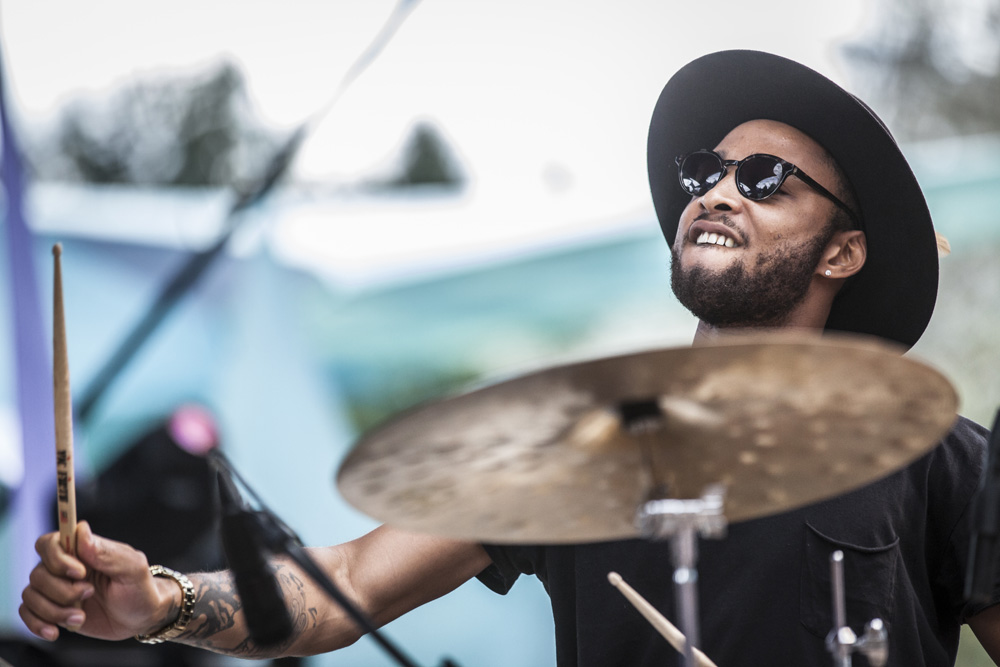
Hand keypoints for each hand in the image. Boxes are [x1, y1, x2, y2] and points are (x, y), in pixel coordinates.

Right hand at [19, 521, 176, 641]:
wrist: (140, 617)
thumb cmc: (139, 588)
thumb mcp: (133, 568)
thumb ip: (108, 552)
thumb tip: (81, 532)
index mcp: (82, 550)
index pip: (49, 542)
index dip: (57, 558)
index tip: (80, 572)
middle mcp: (64, 567)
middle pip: (38, 573)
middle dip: (62, 590)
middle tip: (89, 594)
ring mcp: (56, 589)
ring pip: (31, 595)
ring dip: (54, 610)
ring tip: (80, 617)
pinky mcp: (52, 609)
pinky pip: (27, 613)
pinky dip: (37, 624)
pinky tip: (55, 631)